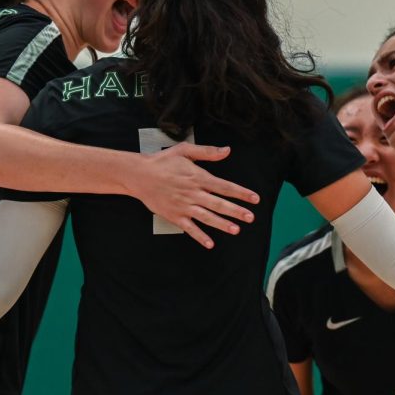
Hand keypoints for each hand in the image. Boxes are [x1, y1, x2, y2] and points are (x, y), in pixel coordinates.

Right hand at [134, 144, 260, 249]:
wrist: (139, 175)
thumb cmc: (162, 162)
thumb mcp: (185, 151)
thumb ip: (207, 152)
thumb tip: (227, 150)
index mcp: (198, 177)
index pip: (224, 186)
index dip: (241, 193)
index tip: (255, 199)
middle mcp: (193, 193)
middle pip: (219, 203)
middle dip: (236, 211)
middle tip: (250, 217)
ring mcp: (184, 206)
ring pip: (207, 217)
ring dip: (222, 224)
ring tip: (236, 230)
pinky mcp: (174, 216)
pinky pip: (190, 228)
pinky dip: (200, 236)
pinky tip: (210, 243)